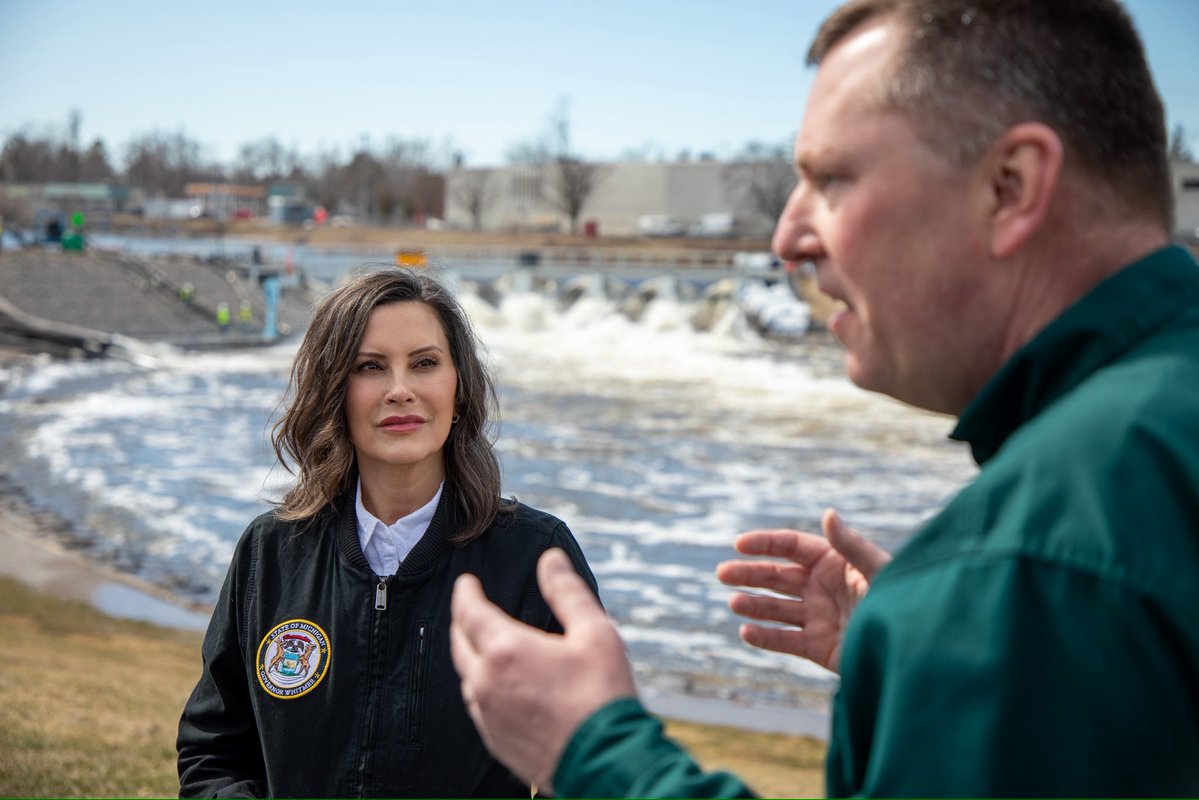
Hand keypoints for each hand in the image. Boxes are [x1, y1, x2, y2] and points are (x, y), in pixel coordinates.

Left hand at [451, 548, 637, 791]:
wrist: (606, 763)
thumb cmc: (602, 696)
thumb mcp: (595, 633)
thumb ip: (567, 592)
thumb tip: (551, 559)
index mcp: (506, 650)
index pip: (470, 612)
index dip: (465, 593)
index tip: (466, 582)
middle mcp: (487, 683)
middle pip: (460, 644)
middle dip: (462, 622)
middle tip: (469, 609)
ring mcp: (488, 715)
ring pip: (467, 678)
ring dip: (471, 657)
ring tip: (483, 645)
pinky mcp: (496, 741)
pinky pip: (479, 706)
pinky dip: (482, 687)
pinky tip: (499, 687)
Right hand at [715, 508, 890, 673]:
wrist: (915, 649)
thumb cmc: (904, 602)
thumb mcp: (879, 570)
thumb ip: (852, 546)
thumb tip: (828, 514)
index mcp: (834, 562)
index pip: (792, 547)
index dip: (765, 544)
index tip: (739, 544)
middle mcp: (822, 588)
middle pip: (777, 577)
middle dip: (749, 573)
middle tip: (722, 573)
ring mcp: (818, 618)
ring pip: (776, 608)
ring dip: (753, 604)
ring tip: (734, 603)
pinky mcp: (818, 647)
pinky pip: (785, 641)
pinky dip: (765, 638)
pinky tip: (746, 632)